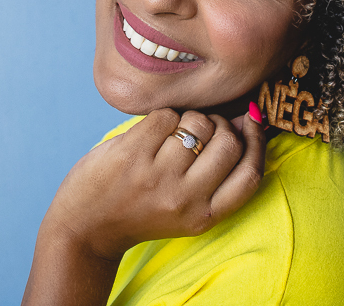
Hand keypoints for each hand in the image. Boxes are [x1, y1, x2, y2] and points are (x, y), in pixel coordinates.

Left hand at [47, 107, 266, 259]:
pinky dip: (162, 116)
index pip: (250, 175)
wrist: (85, 227)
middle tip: (202, 129)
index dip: (257, 142)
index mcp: (204, 216)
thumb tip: (248, 118)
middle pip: (229, 144)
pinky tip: (150, 133)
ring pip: (199, 123)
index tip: (251, 121)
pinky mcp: (132, 155)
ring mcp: (157, 177)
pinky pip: (166, 115)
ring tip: (173, 133)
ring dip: (190, 118)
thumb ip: (216, 170)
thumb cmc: (141, 208)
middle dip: (221, 125)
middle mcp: (184, 200)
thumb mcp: (186, 206)